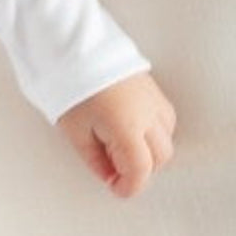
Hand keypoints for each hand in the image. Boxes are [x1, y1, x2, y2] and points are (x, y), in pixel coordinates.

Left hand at [57, 72, 175, 198]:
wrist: (72, 46)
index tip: (115, 189)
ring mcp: (154, 99)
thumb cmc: (68, 84)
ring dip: (150, 150)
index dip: (129, 186)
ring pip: (167, 138)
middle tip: (113, 168)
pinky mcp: (153, 87)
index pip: (141, 169)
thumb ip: (95, 158)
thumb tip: (108, 176)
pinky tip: (131, 128)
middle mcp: (148, 114)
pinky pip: (165, 119)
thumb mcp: (74, 129)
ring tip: (118, 145)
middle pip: (160, 157)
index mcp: (127, 127)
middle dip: (140, 169)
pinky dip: (154, 131)